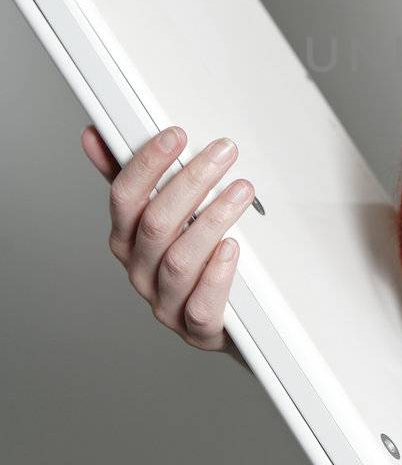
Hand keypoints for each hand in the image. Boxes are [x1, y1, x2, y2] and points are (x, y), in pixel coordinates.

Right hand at [82, 124, 253, 366]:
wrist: (227, 319)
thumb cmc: (191, 260)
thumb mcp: (159, 216)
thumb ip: (135, 177)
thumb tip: (96, 136)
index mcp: (127, 240)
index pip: (124, 198)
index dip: (148, 164)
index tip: (176, 135)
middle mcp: (141, 271)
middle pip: (156, 223)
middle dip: (192, 181)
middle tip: (223, 152)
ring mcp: (166, 303)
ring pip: (180, 261)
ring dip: (213, 219)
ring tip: (242, 190)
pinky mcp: (197, 329)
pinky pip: (200, 306)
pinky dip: (216, 275)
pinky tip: (232, 248)